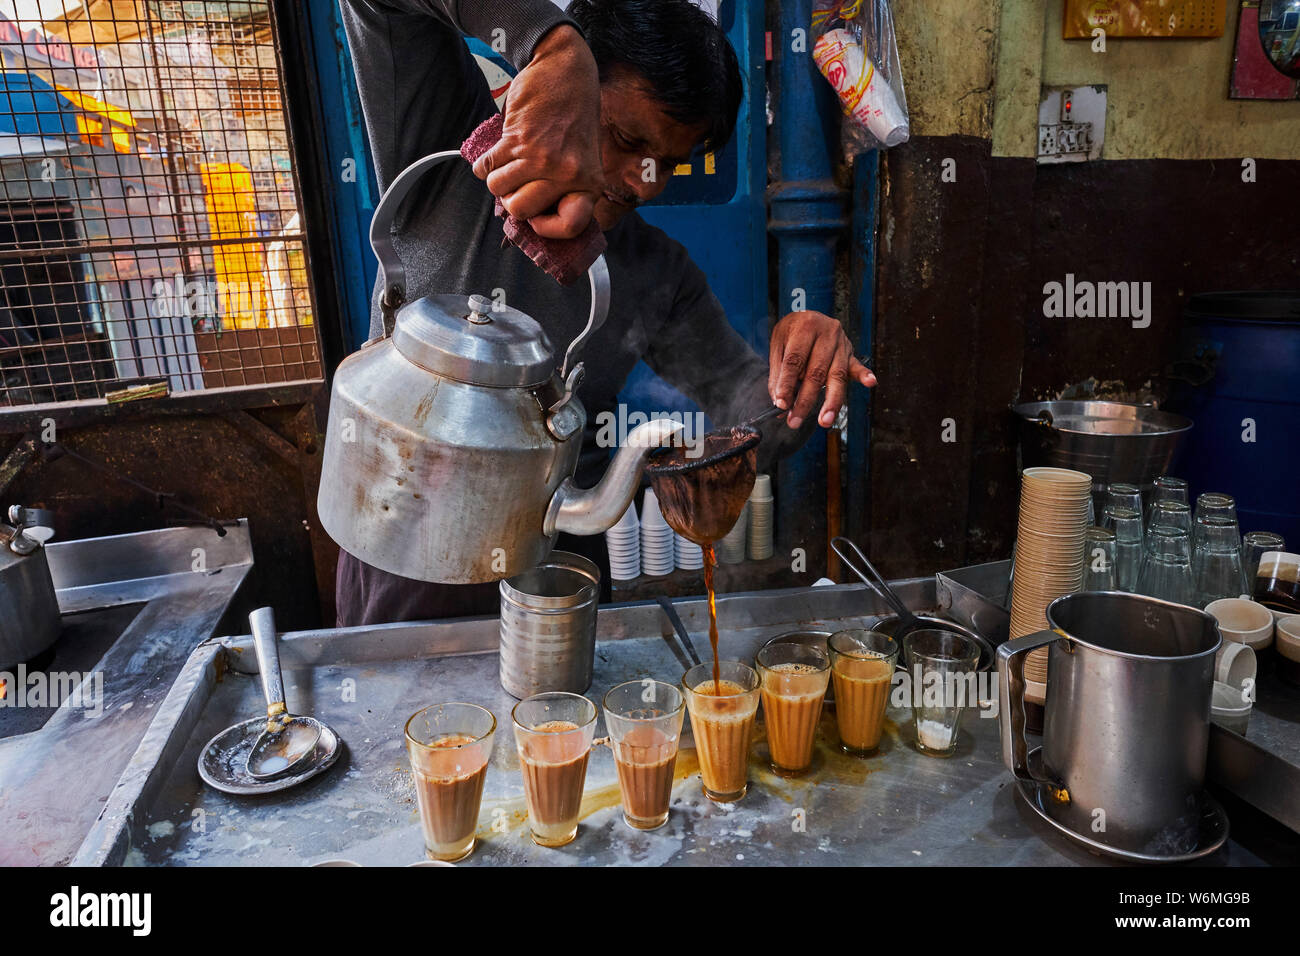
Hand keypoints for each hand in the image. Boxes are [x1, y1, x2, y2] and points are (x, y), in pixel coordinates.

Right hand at [471, 25, 603, 238]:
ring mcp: (542, 157)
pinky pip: (487, 168)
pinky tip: (494, 156)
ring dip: (497, 180)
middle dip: (511, 201)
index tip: (538, 218)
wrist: (566, 71)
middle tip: (517, 184)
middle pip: (521, 210)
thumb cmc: (573, 118)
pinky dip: (484, 165)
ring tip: (509, 164)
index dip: (548, 228)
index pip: (570, 226)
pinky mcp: (517, 139)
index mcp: (589, 182)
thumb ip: (561, 188)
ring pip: (499, 190)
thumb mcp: (582, 157)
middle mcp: (568, 174)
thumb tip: (524, 221)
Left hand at [768, 311, 876, 428]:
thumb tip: (780, 404)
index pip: (794, 360)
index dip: (787, 384)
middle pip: (816, 372)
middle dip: (805, 400)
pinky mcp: (850, 353)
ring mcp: (841, 343)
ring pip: (836, 375)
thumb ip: (778, 374)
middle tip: (795, 421)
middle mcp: (826, 333)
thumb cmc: (791, 333)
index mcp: (805, 327)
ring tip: (825, 420)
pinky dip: (864, 375)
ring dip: (831, 401)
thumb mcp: (778, 346)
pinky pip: (857, 366)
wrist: (808, 315)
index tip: (781, 404)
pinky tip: (870, 382)